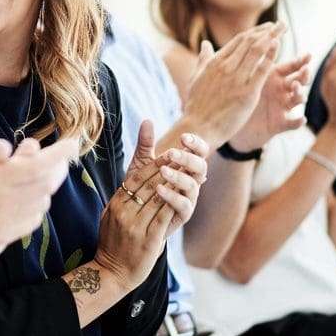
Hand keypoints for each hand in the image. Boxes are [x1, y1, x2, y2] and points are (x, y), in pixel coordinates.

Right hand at [95, 121, 204, 289]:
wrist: (112, 271)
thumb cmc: (113, 243)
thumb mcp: (110, 216)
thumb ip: (122, 200)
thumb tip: (132, 184)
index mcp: (115, 205)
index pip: (135, 179)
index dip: (153, 166)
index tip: (167, 155)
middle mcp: (123, 213)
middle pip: (148, 186)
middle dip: (167, 170)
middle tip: (182, 157)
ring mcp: (135, 226)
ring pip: (158, 199)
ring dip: (174, 184)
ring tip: (187, 173)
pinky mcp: (148, 239)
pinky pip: (163, 217)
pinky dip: (174, 204)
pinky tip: (184, 195)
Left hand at [123, 123, 207, 237]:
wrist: (134, 215)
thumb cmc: (141, 187)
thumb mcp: (141, 163)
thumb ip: (145, 144)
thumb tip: (147, 120)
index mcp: (186, 166)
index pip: (200, 152)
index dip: (197, 144)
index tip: (184, 137)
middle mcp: (191, 181)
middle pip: (201, 167)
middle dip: (188, 158)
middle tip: (172, 152)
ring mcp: (189, 198)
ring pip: (193, 185)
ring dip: (179, 176)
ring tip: (162, 170)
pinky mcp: (182, 214)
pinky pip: (184, 205)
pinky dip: (173, 196)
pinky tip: (159, 189)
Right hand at [183, 23, 282, 147]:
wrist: (198, 127)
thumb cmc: (197, 106)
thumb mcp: (196, 78)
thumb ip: (203, 60)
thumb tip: (204, 44)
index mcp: (214, 63)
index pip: (238, 41)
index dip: (255, 32)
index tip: (267, 27)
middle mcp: (225, 67)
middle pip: (250, 42)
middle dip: (267, 31)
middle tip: (281, 24)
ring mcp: (236, 78)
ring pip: (256, 51)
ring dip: (272, 37)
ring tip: (283, 29)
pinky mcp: (247, 92)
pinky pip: (261, 69)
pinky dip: (270, 55)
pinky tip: (278, 45)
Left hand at [229, 54, 309, 150]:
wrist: (233, 123)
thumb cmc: (238, 96)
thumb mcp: (240, 76)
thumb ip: (238, 59)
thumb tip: (209, 42)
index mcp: (273, 77)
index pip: (290, 66)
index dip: (299, 61)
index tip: (308, 55)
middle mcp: (281, 90)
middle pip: (299, 80)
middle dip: (304, 74)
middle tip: (305, 69)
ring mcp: (282, 106)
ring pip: (298, 99)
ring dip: (300, 94)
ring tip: (296, 89)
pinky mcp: (280, 123)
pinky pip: (292, 122)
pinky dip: (297, 121)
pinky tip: (301, 119)